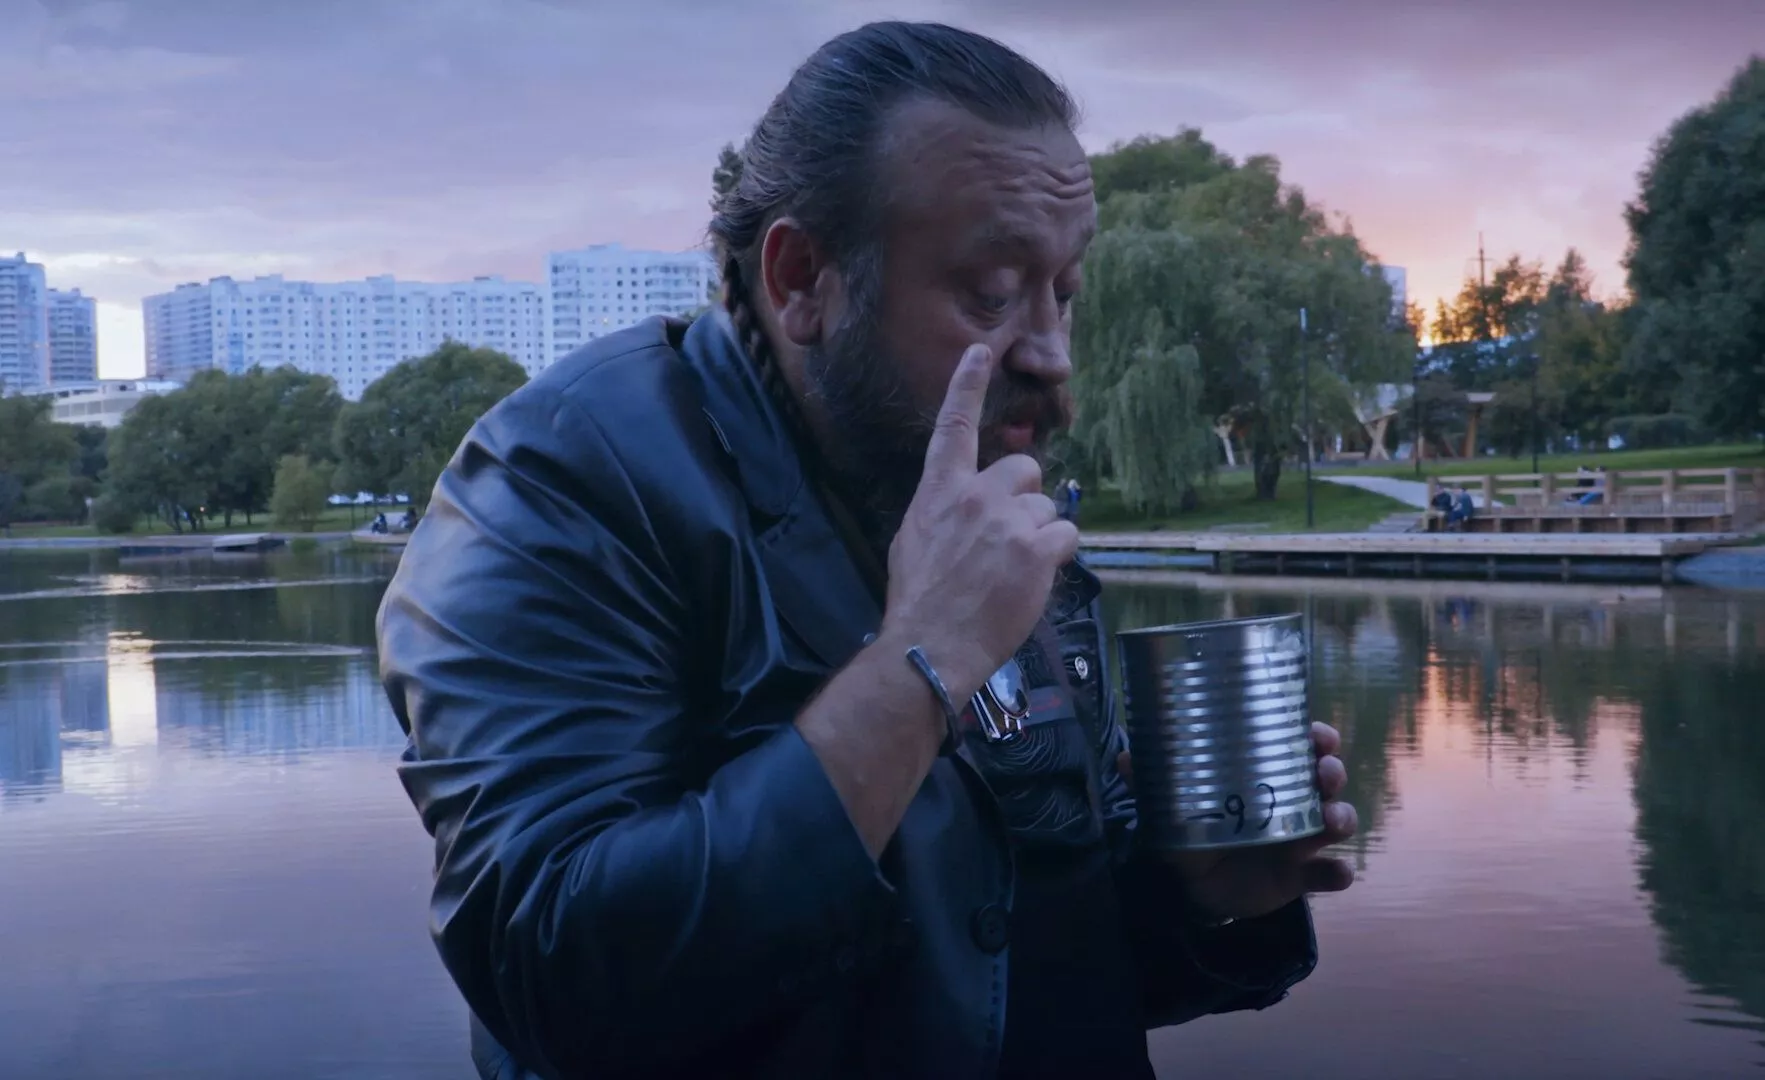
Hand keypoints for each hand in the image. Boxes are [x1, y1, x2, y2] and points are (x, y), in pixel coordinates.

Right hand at [878, 344, 1079, 700]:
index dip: (966, 386)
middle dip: (1024, 498)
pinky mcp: (1036, 548)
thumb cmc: (918, 599)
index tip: (980, 352)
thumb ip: (944, 510)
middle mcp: (975, 495)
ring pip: (1046, 510)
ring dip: (1038, 537)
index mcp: (939, 492)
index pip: (953, 427)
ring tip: (1012, 572)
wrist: (931, 643)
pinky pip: (1065, 537)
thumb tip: (964, 506)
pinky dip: (1055, 558)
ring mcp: (1007, 520)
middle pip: (1024, 468)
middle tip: (1007, 539)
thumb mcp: (914, 540)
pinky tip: (1031, 580)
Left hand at [1118, 721, 1357, 921]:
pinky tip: (1336, 873)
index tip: (1319, 735)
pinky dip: (1337, 874)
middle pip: (1326, 781)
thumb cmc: (1191, 831)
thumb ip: (1151, 782)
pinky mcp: (1300, 877)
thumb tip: (1127, 757)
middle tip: (1324, 774)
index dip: (1317, 738)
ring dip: (1341, 818)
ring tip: (1330, 821)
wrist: (1191, 886)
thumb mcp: (1170, 805)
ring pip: (1335, 823)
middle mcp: (1290, 803)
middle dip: (1332, 773)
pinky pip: (1328, 874)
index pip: (1300, 748)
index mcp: (1264, 777)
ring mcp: (1300, 841)